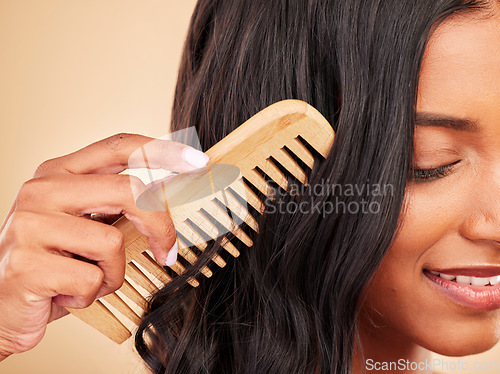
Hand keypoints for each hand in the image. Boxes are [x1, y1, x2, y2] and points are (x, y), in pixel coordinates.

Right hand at [0, 133, 208, 359]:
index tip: (197, 163)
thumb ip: (119, 205)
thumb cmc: (54, 263)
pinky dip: (92, 295)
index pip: (119, 146)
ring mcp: (31, 224)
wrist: (0, 307)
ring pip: (111, 242)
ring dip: (112, 273)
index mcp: (59, 173)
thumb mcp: (86, 225)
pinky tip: (68, 295)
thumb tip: (173, 192)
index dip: (163, 151)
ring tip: (89, 279)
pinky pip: (92, 279)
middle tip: (169, 252)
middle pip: (128, 190)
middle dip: (160, 225)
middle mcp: (42, 190)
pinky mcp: (27, 264)